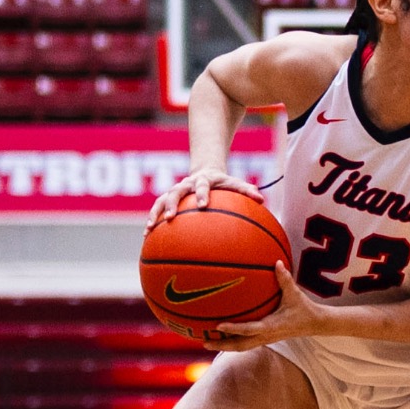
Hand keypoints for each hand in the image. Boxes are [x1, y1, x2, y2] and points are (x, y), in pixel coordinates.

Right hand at [148, 167, 263, 229]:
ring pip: (160, 200)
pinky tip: (147, 236)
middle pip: (175, 192)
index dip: (201, 194)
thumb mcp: (235, 183)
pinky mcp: (166, 198)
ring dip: (155, 214)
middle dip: (171, 204)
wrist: (204, 172)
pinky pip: (156, 209)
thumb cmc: (223, 183)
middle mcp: (185, 185)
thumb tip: (262, 199)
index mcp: (202, 180)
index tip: (203, 205)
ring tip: (150, 229)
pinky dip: (151, 221)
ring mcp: (174, 191)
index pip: (201, 185)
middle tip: (170, 217)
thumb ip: (247, 190)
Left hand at [203, 262, 324, 351]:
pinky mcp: (265, 339)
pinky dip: (233, 341)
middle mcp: (266, 336)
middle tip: (204, 341)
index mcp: (271, 326)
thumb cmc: (304, 309)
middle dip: (222, 345)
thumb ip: (285, 279)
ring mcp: (265, 340)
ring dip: (224, 345)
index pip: (249, 330)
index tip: (219, 326)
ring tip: (207, 341)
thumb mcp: (295, 294)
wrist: (314, 324)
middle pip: (240, 345)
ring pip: (242, 347)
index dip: (234, 329)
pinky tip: (222, 336)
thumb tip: (277, 263)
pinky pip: (246, 343)